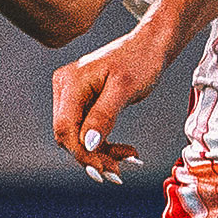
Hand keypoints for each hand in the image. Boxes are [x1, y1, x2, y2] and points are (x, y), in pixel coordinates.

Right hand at [51, 29, 171, 182]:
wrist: (152, 45)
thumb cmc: (141, 59)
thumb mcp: (124, 88)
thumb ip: (103, 115)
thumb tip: (86, 144)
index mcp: (71, 83)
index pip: (65, 127)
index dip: (81, 153)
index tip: (102, 171)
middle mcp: (65, 88)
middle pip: (70, 135)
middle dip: (93, 156)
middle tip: (119, 172)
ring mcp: (73, 95)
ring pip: (79, 136)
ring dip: (101, 152)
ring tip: (128, 160)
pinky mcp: (84, 101)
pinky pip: (88, 129)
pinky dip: (104, 143)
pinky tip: (125, 151)